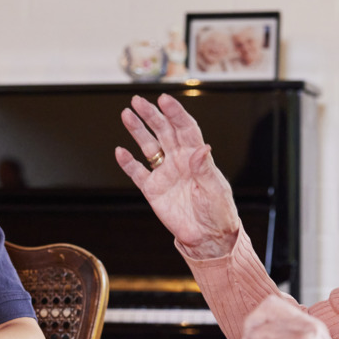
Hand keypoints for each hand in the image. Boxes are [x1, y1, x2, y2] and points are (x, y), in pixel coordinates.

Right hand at [114, 94, 242, 259]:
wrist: (207, 238)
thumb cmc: (218, 213)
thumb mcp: (215, 191)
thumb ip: (205, 169)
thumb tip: (202, 148)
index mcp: (197, 157)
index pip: (185, 129)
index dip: (175, 113)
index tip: (164, 100)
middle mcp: (179, 161)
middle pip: (164, 131)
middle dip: (152, 115)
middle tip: (138, 100)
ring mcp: (165, 174)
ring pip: (149, 146)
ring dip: (138, 131)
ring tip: (127, 114)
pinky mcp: (153, 190)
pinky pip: (137, 173)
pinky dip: (128, 163)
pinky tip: (120, 151)